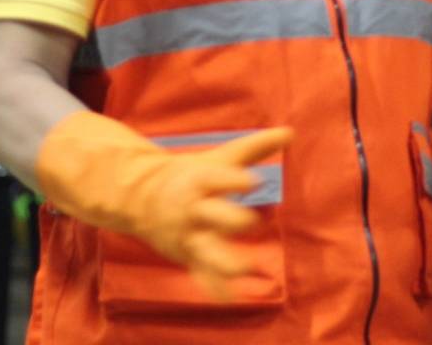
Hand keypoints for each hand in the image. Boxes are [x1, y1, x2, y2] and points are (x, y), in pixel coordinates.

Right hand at [35, 112, 292, 300]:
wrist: (139, 197)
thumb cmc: (190, 174)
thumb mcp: (219, 159)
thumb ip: (255, 148)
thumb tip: (291, 132)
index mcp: (200, 181)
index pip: (217, 179)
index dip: (234, 180)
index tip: (254, 181)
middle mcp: (193, 209)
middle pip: (211, 215)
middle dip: (230, 220)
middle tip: (251, 222)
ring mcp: (189, 235)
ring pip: (207, 250)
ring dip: (225, 261)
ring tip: (247, 269)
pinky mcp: (188, 255)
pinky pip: (202, 274)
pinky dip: (215, 288)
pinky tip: (230, 300)